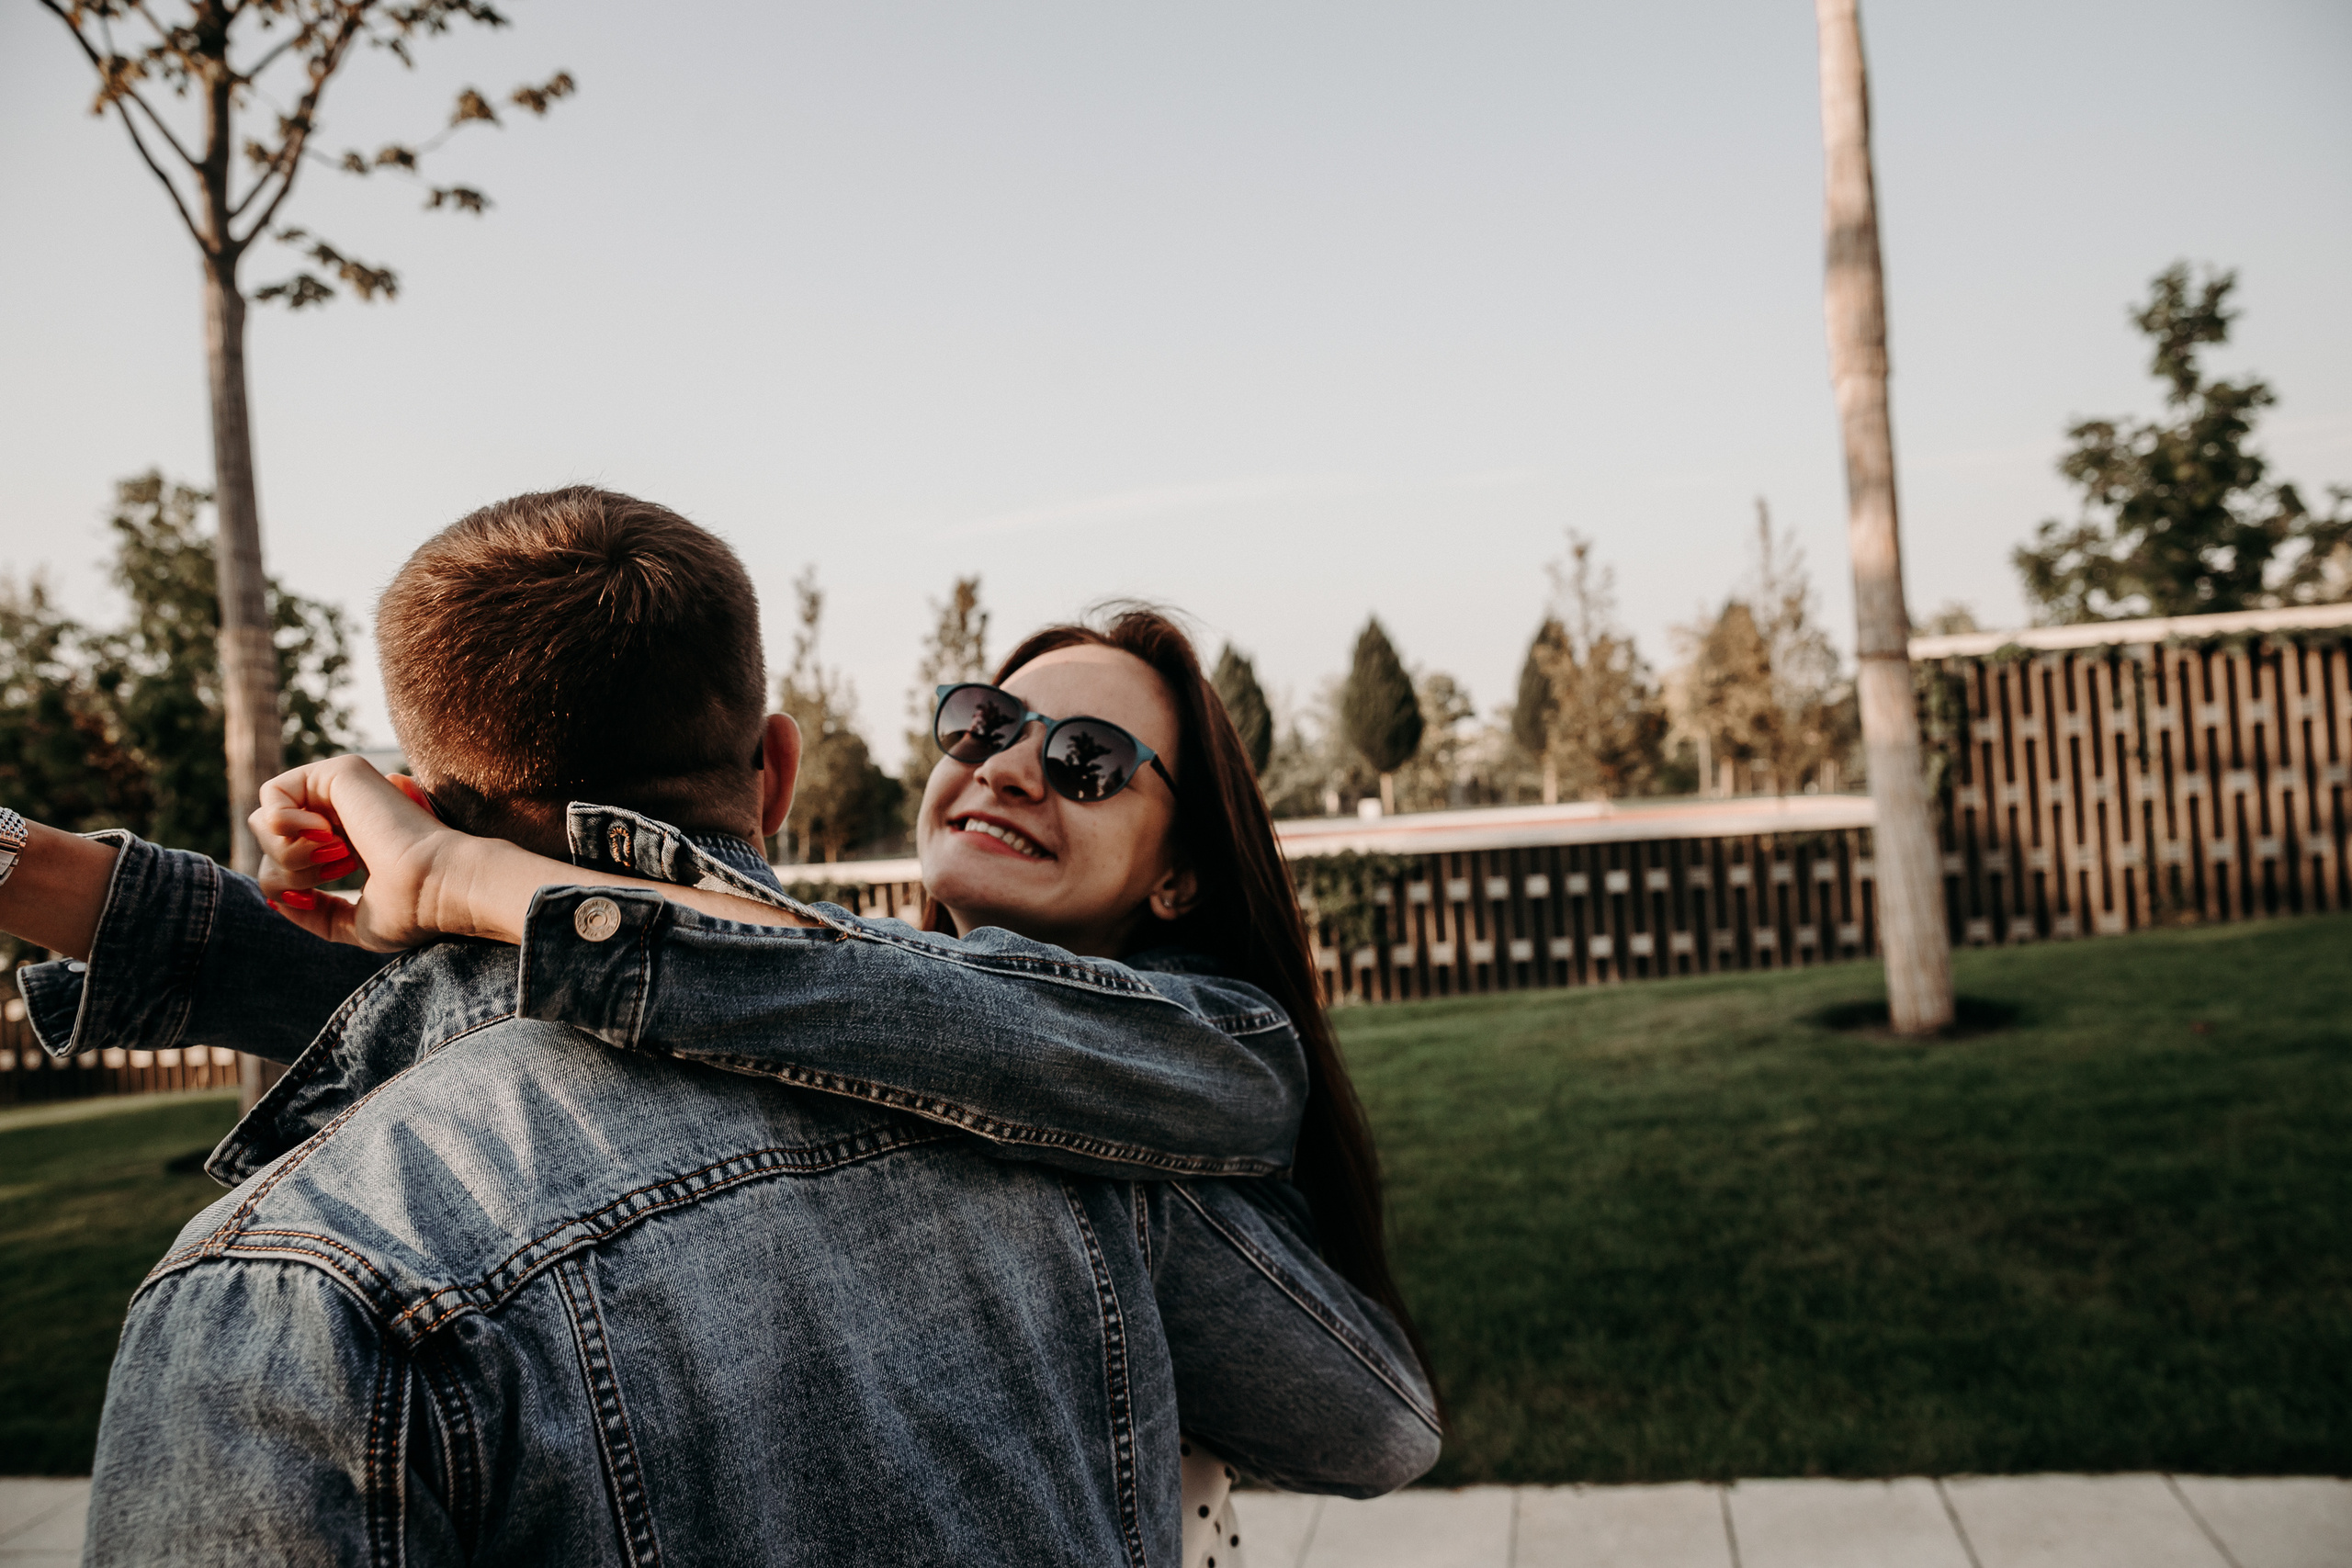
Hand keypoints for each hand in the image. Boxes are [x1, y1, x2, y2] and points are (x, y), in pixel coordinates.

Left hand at [250, 756, 474, 950]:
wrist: (439, 884)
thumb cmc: (413, 908)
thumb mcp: (356, 924)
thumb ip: (319, 913)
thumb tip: (277, 901)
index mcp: (353, 843)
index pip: (286, 861)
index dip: (287, 886)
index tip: (313, 898)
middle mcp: (347, 814)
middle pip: (270, 841)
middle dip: (286, 871)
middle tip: (336, 872)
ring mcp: (344, 791)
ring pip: (266, 820)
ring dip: (288, 851)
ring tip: (335, 855)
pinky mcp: (340, 773)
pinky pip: (273, 795)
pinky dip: (283, 824)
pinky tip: (326, 834)